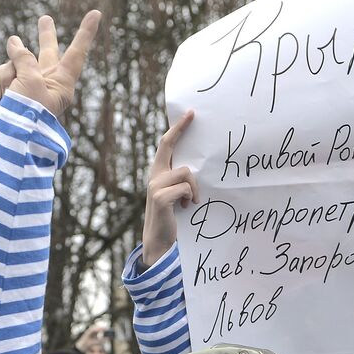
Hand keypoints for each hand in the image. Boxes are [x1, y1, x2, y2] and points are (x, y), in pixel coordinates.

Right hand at [0, 10, 101, 120]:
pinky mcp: (15, 89)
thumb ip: (24, 58)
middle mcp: (49, 82)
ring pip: (16, 63)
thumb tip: (14, 42)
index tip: (96, 13)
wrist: (11, 139)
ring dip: (7, 74)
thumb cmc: (28, 113)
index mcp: (63, 82)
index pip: (77, 52)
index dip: (85, 32)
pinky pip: (4, 74)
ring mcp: (31, 85)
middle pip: (48, 52)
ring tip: (6, 93)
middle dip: (44, 36)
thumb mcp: (29, 81)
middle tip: (45, 19)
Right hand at [143, 109, 198, 264]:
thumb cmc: (172, 216)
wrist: (159, 240)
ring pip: (185, 172)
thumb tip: (199, 167)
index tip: (189, 114)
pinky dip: (191, 197)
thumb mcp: (177, 194)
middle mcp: (154, 175)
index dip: (177, 128)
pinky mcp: (161, 197)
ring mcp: (155, 185)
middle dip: (179, 129)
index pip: (166, 145)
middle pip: (167, 145)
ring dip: (194, 187)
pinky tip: (186, 208)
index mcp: (159, 173)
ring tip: (191, 201)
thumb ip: (182, 180)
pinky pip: (186, 188)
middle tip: (193, 115)